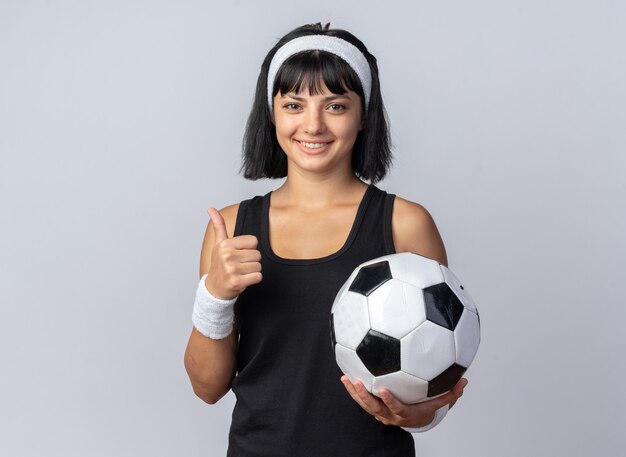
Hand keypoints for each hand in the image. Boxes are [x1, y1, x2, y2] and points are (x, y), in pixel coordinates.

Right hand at [205, 207, 261, 299]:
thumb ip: (219, 226)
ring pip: (258, 266)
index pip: (254, 241)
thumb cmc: (219, 264)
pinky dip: (254, 279)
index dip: (249, 248)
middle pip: (257, 254)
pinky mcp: (237, 282)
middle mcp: (227, 255)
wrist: (214, 288)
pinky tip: (243, 280)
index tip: (238, 254)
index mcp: (225, 244)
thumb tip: (211, 208)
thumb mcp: (219, 244)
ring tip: (240, 272)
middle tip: (239, 265)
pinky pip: (258, 277)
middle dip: (251, 261)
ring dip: (252, 271)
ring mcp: (232, 269)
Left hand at [340, 376, 467, 427]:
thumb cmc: (426, 408)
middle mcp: (390, 414)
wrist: (415, 420)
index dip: (389, 400)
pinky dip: (352, 390)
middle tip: (357, 382)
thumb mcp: (439, 403)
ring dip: (354, 392)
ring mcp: (380, 412)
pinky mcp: (373, 407)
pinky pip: (361, 399)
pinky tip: (345, 376)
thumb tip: (464, 382)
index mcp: (405, 413)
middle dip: (365, 396)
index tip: (382, 389)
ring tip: (346, 378)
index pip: (396, 408)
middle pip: (374, 407)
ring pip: (364, 404)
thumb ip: (450, 393)